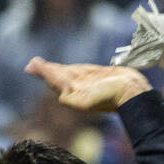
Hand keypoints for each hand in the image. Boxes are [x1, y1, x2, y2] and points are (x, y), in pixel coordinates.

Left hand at [24, 58, 150, 112]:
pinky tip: (66, 70)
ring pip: (67, 73)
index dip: (43, 73)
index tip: (31, 66)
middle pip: (59, 78)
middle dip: (46, 71)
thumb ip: (67, 94)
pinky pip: (79, 71)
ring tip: (42, 65)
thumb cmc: (109, 96)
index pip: (55, 81)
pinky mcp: (97, 77)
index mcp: (73, 94)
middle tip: (33, 64)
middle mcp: (79, 88)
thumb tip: (53, 90)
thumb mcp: (84, 99)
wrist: (132, 93)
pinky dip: (70, 69)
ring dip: (55, 69)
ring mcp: (88, 82)